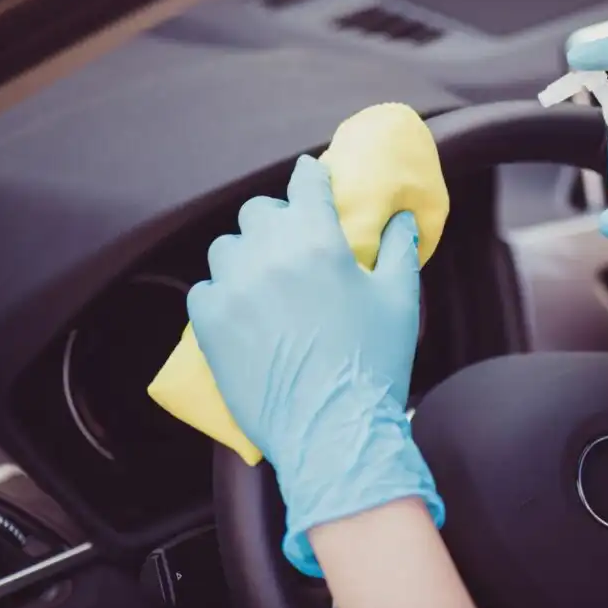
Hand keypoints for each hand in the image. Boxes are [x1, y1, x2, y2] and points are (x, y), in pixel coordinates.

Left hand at [187, 155, 443, 575]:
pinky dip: (223, 294)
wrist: (333, 431)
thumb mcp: (400, 301)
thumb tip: (402, 219)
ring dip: (247, 255)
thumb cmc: (374, 364)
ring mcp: (235, 289)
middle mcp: (271, 257)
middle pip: (259, 212)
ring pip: (227, 248)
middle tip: (293, 243)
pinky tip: (244, 313)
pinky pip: (205, 289)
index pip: (306, 184)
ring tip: (265, 281)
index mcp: (320, 243)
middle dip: (277, 219)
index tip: (312, 178)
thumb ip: (399, 250)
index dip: (310, 177)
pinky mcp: (210, 324)